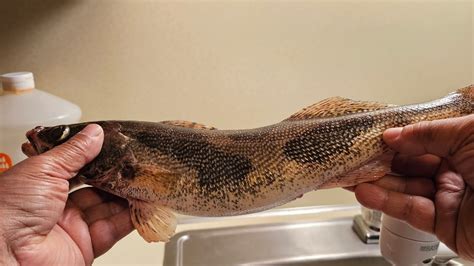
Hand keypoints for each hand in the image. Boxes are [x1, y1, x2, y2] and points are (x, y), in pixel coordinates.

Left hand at [0, 124, 132, 265]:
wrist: (5, 254)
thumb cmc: (8, 210)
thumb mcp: (43, 169)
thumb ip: (74, 152)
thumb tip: (95, 133)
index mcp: (43, 185)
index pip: (78, 167)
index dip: (98, 157)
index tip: (118, 146)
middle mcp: (59, 205)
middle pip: (97, 187)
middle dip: (117, 175)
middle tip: (136, 162)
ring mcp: (74, 226)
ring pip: (109, 206)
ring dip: (128, 194)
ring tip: (145, 178)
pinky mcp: (87, 245)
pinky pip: (115, 228)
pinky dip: (131, 216)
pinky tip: (142, 203)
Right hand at [354, 114, 473, 259]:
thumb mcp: (468, 134)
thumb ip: (428, 133)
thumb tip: (394, 134)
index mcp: (467, 148)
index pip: (423, 141)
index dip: (398, 139)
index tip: (374, 137)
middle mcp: (459, 172)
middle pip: (411, 166)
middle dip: (383, 162)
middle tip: (357, 158)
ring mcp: (450, 199)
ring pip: (406, 189)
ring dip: (378, 183)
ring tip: (353, 176)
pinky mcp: (444, 224)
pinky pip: (410, 210)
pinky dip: (386, 202)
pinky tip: (366, 193)